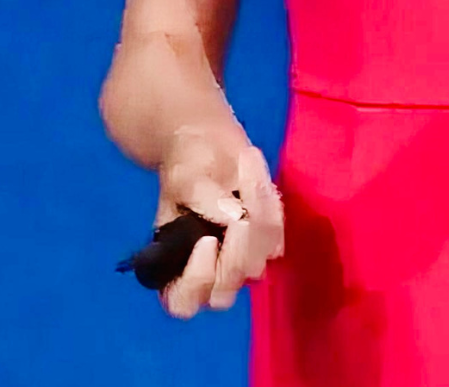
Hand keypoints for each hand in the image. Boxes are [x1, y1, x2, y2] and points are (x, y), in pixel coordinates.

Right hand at [153, 127, 285, 318]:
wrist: (208, 145)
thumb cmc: (187, 165)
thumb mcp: (184, 177)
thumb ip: (204, 200)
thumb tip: (237, 216)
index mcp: (172, 267)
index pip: (182, 302)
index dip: (197, 279)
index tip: (207, 240)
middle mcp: (206, 274)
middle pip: (226, 290)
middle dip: (237, 248)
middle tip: (237, 203)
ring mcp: (237, 264)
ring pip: (257, 264)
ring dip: (256, 214)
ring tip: (244, 168)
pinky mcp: (264, 246)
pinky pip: (277, 239)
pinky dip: (269, 205)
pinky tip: (255, 174)